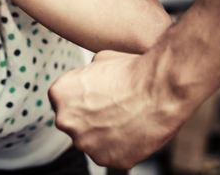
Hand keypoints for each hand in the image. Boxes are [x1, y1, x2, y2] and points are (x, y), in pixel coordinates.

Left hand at [49, 50, 187, 168]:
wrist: (160, 90)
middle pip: (75, 123)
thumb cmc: (133, 72)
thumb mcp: (100, 59)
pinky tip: (133, 130)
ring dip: (105, 133)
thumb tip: (89, 79)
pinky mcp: (107, 160)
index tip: (98, 95)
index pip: (64, 100)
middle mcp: (66, 121)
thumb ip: (85, 74)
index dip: (83, 97)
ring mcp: (86, 144)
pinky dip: (121, 146)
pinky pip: (110, 154)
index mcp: (59, 94)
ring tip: (127, 118)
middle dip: (90, 117)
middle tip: (114, 107)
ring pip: (92, 141)